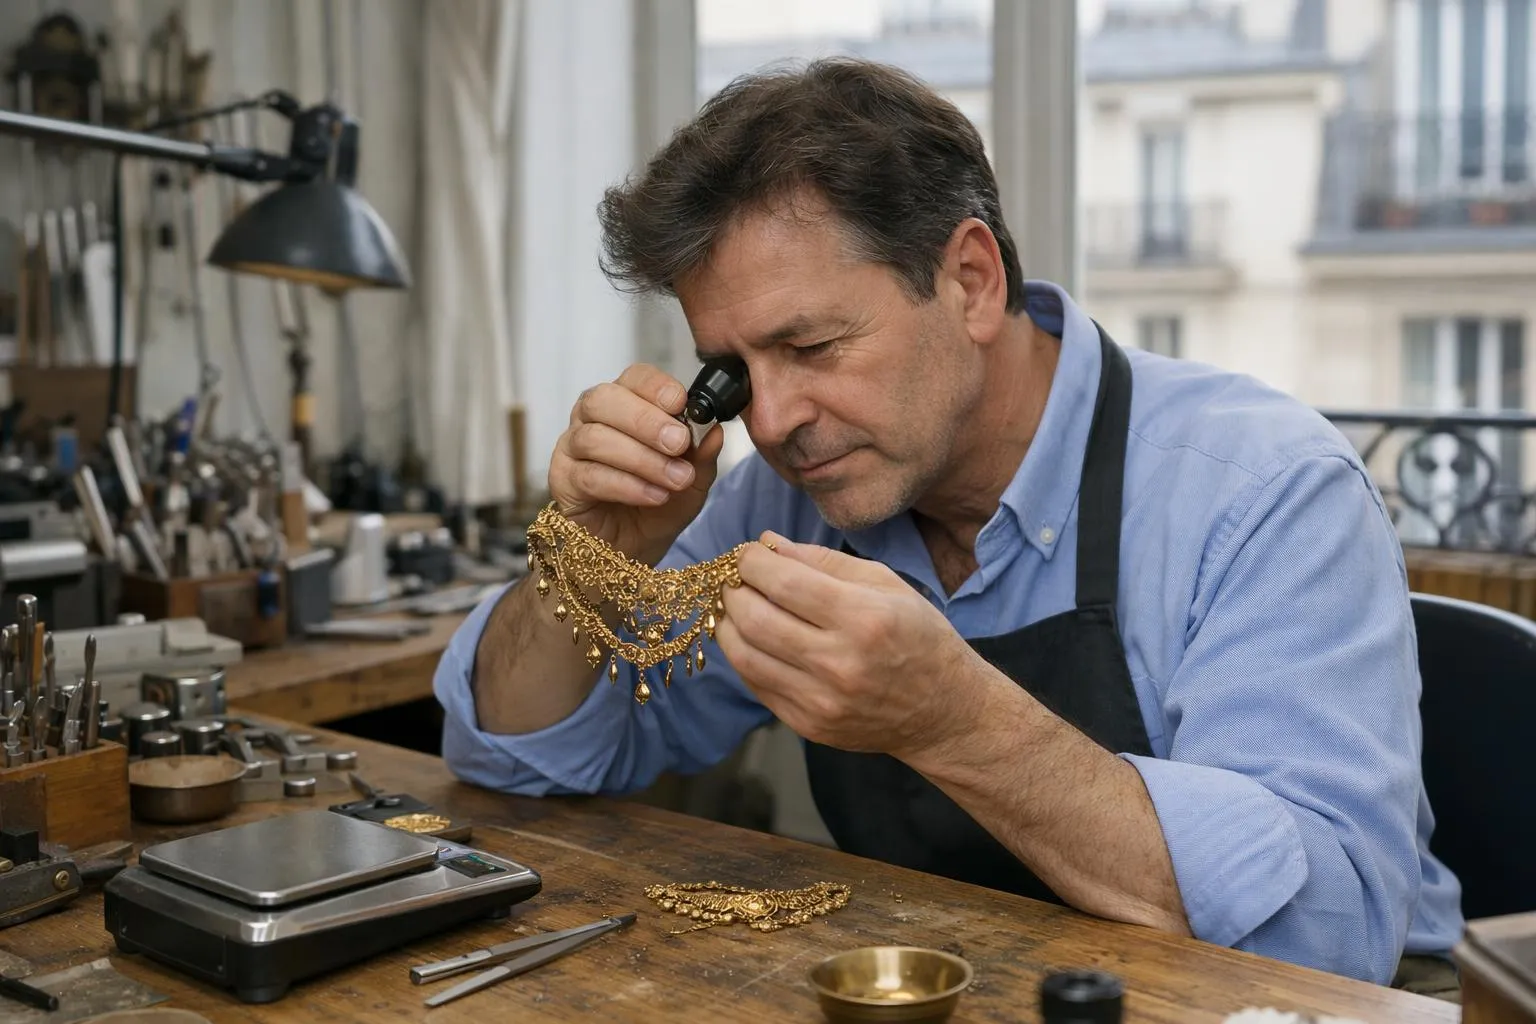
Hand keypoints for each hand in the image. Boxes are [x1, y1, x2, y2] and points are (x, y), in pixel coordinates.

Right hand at [549, 364, 724, 564]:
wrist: (634, 550)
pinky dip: (627, 485)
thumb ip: (703, 455)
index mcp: (625, 403)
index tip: (682, 405)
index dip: (656, 387)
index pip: (634, 377)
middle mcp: (592, 418)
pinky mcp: (562, 481)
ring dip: (642, 458)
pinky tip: (654, 496)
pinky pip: (589, 475)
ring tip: (675, 479)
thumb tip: (716, 430)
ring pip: (595, 438)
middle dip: (645, 420)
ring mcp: (571, 448)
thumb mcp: (692, 480)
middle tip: (678, 443)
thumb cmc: (659, 506)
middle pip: (604, 399)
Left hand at [715, 532, 991, 756]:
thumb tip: (768, 543)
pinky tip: (753, 639)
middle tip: (736, 579)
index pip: (783, 582)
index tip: (748, 553)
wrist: (942, 712)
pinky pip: (756, 684)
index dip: (752, 562)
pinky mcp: (808, 725)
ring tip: (737, 607)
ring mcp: (821, 700)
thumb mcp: (884, 584)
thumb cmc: (918, 636)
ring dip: (728, 624)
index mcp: (863, 618)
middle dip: (733, 590)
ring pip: (745, 655)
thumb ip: (823, 561)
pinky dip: (745, 656)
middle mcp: (839, 663)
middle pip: (755, 619)